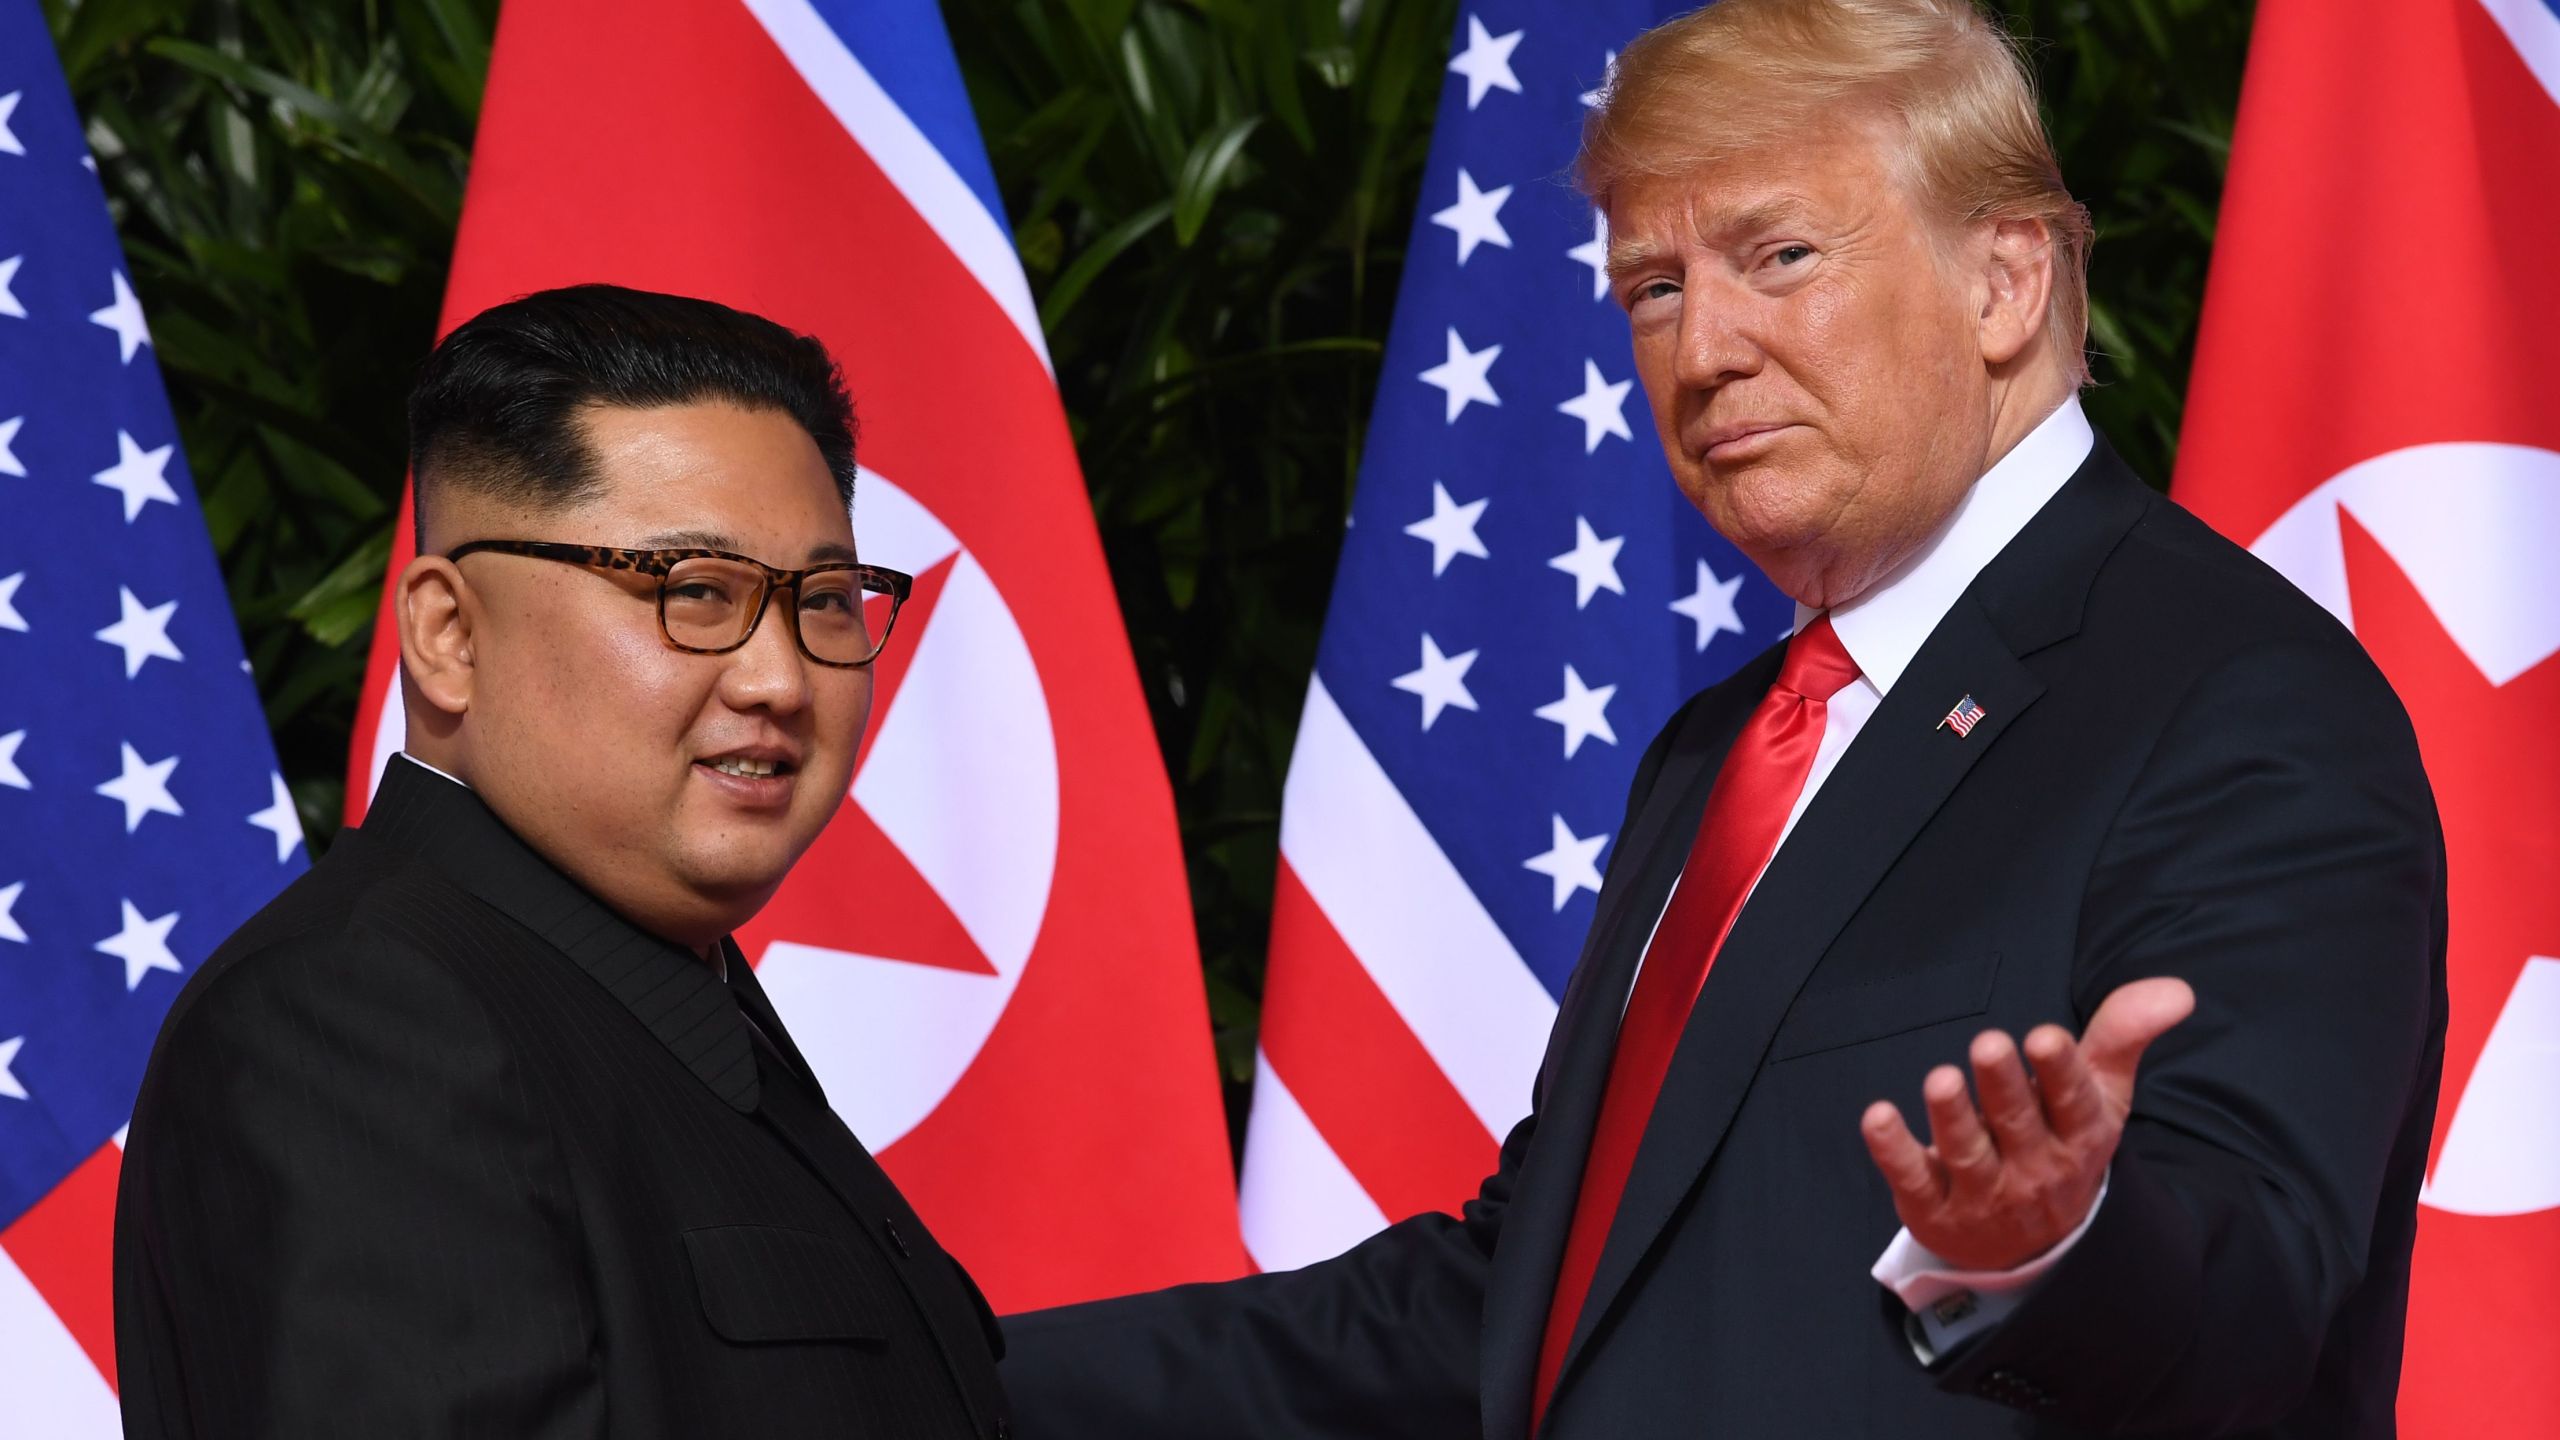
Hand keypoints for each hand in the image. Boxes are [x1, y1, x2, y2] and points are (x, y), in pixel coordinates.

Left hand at [1859, 976, 2194, 1271]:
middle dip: (2003, 1085)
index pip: (2074, 1104)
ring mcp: (1984, 1194)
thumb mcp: (2100, 1095)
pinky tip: (1877, 1118)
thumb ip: (2124, 1036)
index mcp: (2078, 1136)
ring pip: (1967, 1153)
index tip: (2045, 1037)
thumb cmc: (2063, 1143)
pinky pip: (1913, 1178)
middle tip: (1987, 1043)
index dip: (2060, 1072)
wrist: (2034, 1247)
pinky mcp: (1934, 1208)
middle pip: (2017, 1124)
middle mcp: (2034, 1168)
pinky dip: (1894, 1151)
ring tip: (1941, 1080)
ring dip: (1952, 1117)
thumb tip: (2176, 990)